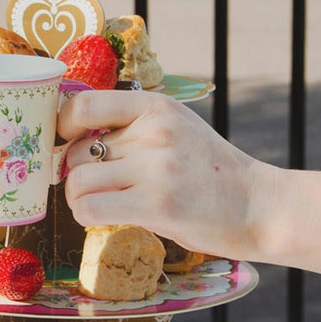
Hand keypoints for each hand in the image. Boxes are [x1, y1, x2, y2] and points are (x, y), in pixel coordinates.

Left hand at [58, 89, 266, 258]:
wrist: (258, 206)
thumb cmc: (209, 173)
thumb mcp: (175, 130)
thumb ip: (131, 129)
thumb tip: (70, 141)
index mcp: (156, 107)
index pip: (84, 105)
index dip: (62, 126)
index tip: (66, 144)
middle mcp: (154, 132)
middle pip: (76, 153)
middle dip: (77, 174)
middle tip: (98, 187)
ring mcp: (155, 168)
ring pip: (78, 183)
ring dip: (80, 200)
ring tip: (105, 205)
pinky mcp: (156, 204)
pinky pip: (89, 209)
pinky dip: (86, 216)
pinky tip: (107, 217)